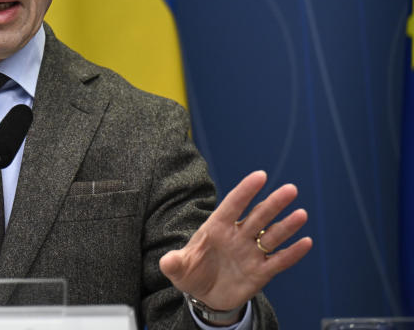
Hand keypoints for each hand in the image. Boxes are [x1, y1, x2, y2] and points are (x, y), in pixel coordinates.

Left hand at [159, 170, 311, 314]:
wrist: (205, 296)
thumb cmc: (191, 274)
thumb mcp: (178, 269)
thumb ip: (174, 263)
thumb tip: (166, 262)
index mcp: (216, 228)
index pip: (233, 205)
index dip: (245, 191)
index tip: (260, 176)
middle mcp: (237, 236)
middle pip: (258, 216)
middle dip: (273, 203)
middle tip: (290, 190)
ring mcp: (251, 253)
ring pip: (272, 235)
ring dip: (286, 226)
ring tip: (301, 214)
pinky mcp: (261, 272)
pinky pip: (279, 261)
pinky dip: (292, 253)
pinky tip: (306, 242)